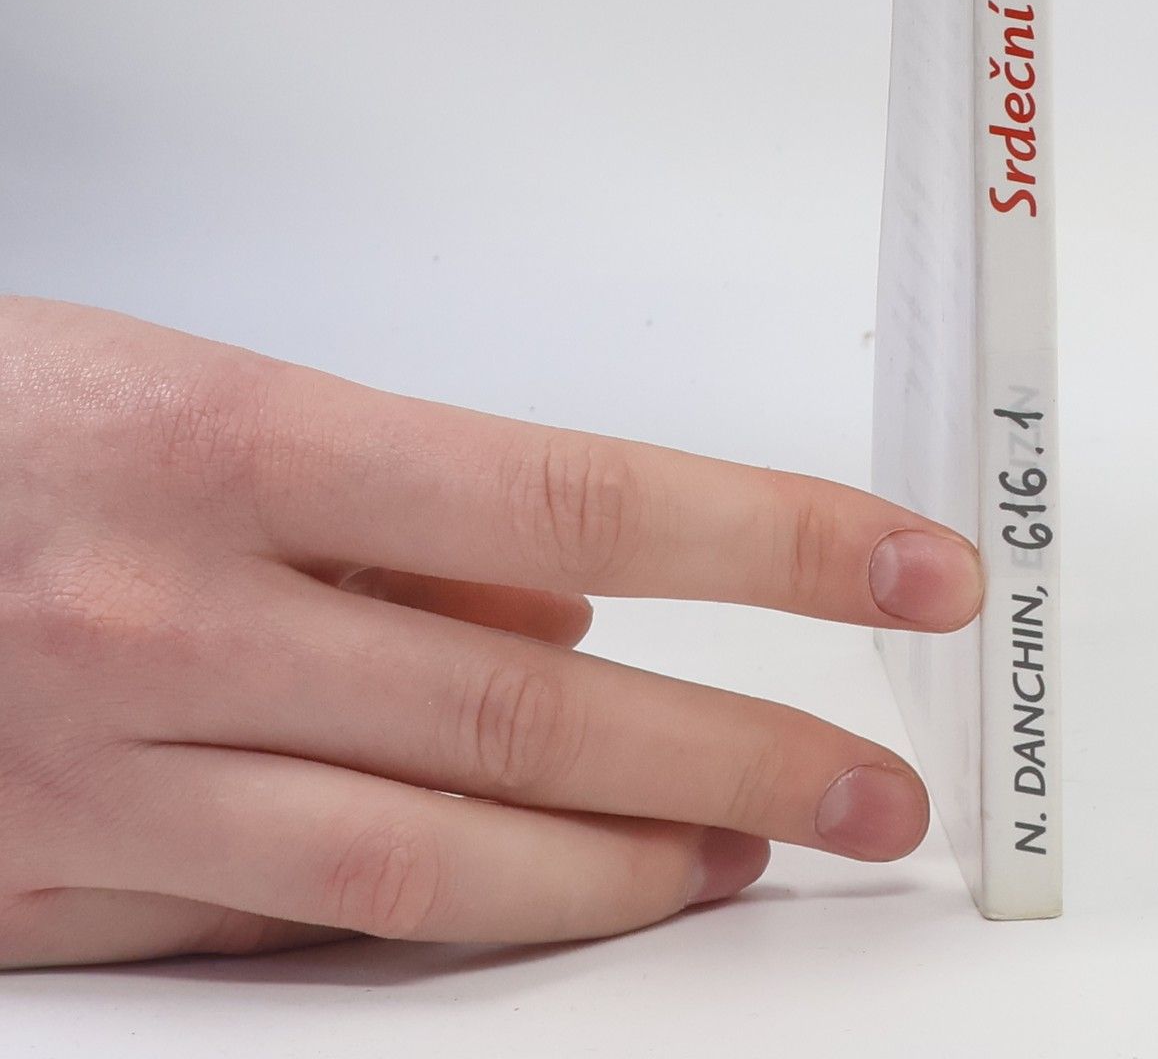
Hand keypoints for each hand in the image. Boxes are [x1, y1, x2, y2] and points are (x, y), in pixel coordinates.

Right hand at [0, 298, 981, 967]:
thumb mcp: (189, 394)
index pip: (584, 493)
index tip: (906, 562)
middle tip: (872, 781)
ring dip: (619, 868)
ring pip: (428, 856)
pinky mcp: (51, 893)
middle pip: (534, 707)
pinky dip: (440, 923)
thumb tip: (577, 600)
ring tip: (747, 859)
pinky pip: (287, 928)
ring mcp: (107, 777)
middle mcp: (174, 621)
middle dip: (737, 752)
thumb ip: (395, 513)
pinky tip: (549, 909)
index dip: (773, 537)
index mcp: (228, 446)